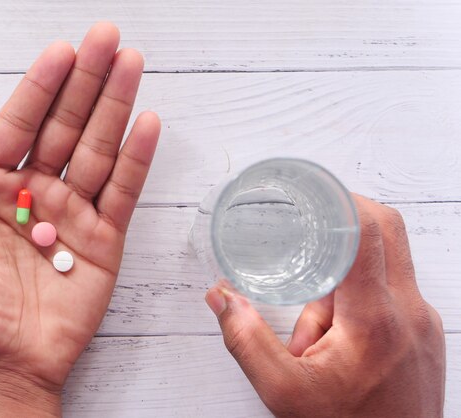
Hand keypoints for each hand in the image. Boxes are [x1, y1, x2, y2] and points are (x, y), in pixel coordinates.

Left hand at [0, 22, 159, 416]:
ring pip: (98, 149)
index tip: (61, 51)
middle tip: (108, 38)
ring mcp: (73, 212)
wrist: (5, 364)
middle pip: (65, 125)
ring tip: (133, 65)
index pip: (19, 126)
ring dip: (116, 107)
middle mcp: (37, 191)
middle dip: (86, 81)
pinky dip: (135, 160)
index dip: (39, 88)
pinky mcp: (104, 239)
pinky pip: (123, 193)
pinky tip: (147, 125)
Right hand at [206, 194, 444, 416]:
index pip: (369, 232)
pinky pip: (389, 293)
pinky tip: (335, 343)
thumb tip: (220, 298)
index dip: (342, 200)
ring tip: (314, 338)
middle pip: (387, 232)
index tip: (316, 189)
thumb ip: (246, 341)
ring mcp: (422, 322)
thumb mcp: (284, 393)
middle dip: (345, 223)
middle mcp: (409, 312)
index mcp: (376, 320)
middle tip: (311, 228)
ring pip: (382, 268)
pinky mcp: (423, 333)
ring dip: (342, 281)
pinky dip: (356, 302)